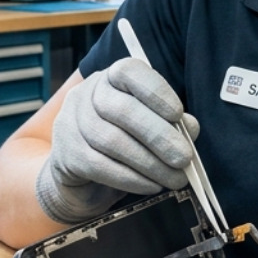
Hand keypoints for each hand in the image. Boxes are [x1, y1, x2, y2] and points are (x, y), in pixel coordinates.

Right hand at [35, 58, 199, 223]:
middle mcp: (88, 95)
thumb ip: (171, 124)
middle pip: (122, 110)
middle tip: (184, 158)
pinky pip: (100, 166)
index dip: (155, 91)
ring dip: (149, 163)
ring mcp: (72, 123)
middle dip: (158, 136)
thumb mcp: (149, 128)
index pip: (129, 72)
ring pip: (112, 141)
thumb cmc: (123, 143)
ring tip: (174, 178)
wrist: (81, 178)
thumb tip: (190, 129)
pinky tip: (152, 185)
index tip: (179, 114)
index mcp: (111, 79)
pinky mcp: (67, 154)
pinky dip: (131, 178)